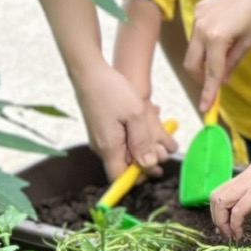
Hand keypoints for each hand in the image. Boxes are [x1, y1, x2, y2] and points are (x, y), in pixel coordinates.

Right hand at [76, 63, 170, 181]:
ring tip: (154, 131)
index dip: (138, 177)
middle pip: (124, 167)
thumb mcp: (135, 114)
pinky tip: (142, 123)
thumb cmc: (112, 90)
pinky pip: (119, 142)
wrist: (88, 73)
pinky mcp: (101, 131)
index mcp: (108, 147)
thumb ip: (142, 142)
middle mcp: (101, 147)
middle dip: (144, 161)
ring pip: (123, 153)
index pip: (120, 177)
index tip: (155, 167)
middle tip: (162, 148)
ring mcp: (99, 139)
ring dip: (141, 147)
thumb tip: (148, 165)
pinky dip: (133, 137)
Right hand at [181, 0, 250, 114]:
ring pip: (192, 49)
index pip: (210, 71)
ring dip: (202, 60)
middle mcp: (202, 28)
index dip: (208, 91)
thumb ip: (232, 63)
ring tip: (221, 58)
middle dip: (200, 78)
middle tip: (213, 84)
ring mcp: (196, 17)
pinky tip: (219, 38)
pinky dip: (203, 44)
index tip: (205, 108)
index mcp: (217, 37)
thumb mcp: (248, 43)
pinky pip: (195, 34)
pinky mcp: (196, 10)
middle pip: (192, 63)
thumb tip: (222, 82)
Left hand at [208, 147, 250, 240]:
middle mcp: (246, 175)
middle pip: (216, 196)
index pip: (224, 190)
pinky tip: (242, 233)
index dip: (220, 210)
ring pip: (220, 202)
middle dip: (217, 218)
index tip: (227, 226)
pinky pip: (238, 210)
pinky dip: (235, 224)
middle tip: (227, 233)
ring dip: (222, 222)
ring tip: (233, 235)